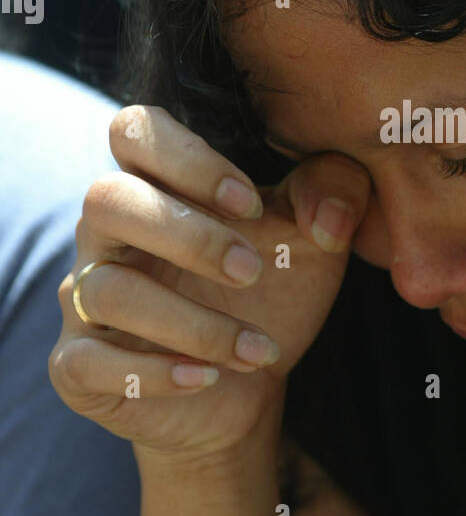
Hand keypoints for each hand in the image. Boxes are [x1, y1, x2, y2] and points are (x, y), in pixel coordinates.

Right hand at [49, 105, 370, 464]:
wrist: (257, 384)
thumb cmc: (276, 289)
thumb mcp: (319, 237)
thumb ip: (336, 194)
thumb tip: (327, 216)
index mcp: (156, 184)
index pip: (134, 131)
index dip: (187, 158)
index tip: (250, 203)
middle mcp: (108, 234)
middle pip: (106, 199)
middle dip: (186, 236)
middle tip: (252, 272)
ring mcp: (85, 298)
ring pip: (106, 291)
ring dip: (193, 323)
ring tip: (259, 351)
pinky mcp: (78, 366)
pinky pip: (87, 362)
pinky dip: (153, 372)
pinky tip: (208, 379)